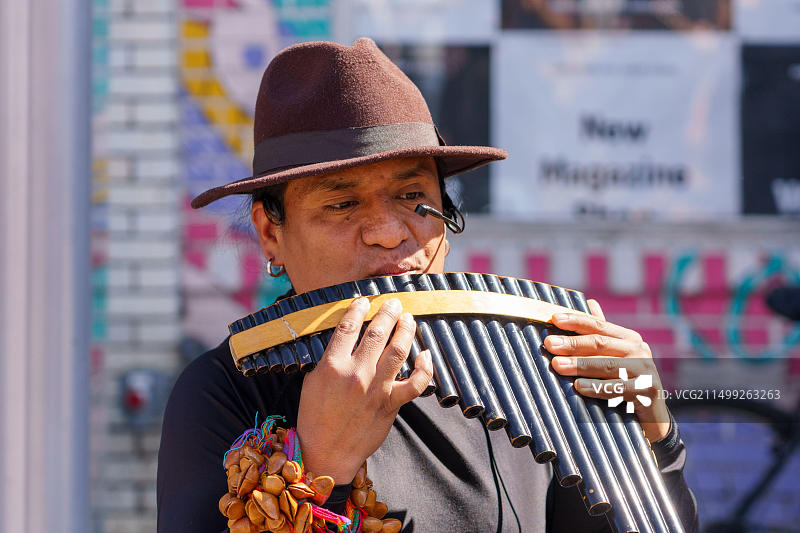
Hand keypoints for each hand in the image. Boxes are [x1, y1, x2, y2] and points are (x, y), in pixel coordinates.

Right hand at [296, 297, 433, 483]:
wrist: (327, 454)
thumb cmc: (315, 419)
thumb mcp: (310, 383)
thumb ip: (326, 359)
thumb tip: (341, 340)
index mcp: (332, 366)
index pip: (348, 326)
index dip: (358, 308)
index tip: (364, 300)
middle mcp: (356, 374)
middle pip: (377, 332)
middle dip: (387, 312)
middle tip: (392, 303)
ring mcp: (376, 389)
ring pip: (398, 350)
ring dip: (406, 329)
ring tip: (408, 318)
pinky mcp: (391, 404)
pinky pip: (416, 383)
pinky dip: (424, 367)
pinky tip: (425, 354)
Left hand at [546, 299, 670, 441]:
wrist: (653, 417)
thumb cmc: (626, 382)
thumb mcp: (616, 356)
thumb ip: (603, 333)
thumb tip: (589, 302)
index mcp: (629, 338)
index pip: (598, 325)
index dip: (576, 320)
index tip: (554, 319)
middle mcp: (639, 351)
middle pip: (601, 343)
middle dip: (572, 343)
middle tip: (549, 344)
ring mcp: (645, 371)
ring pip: (607, 365)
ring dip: (580, 365)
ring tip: (557, 365)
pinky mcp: (647, 392)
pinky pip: (616, 388)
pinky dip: (596, 387)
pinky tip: (578, 386)